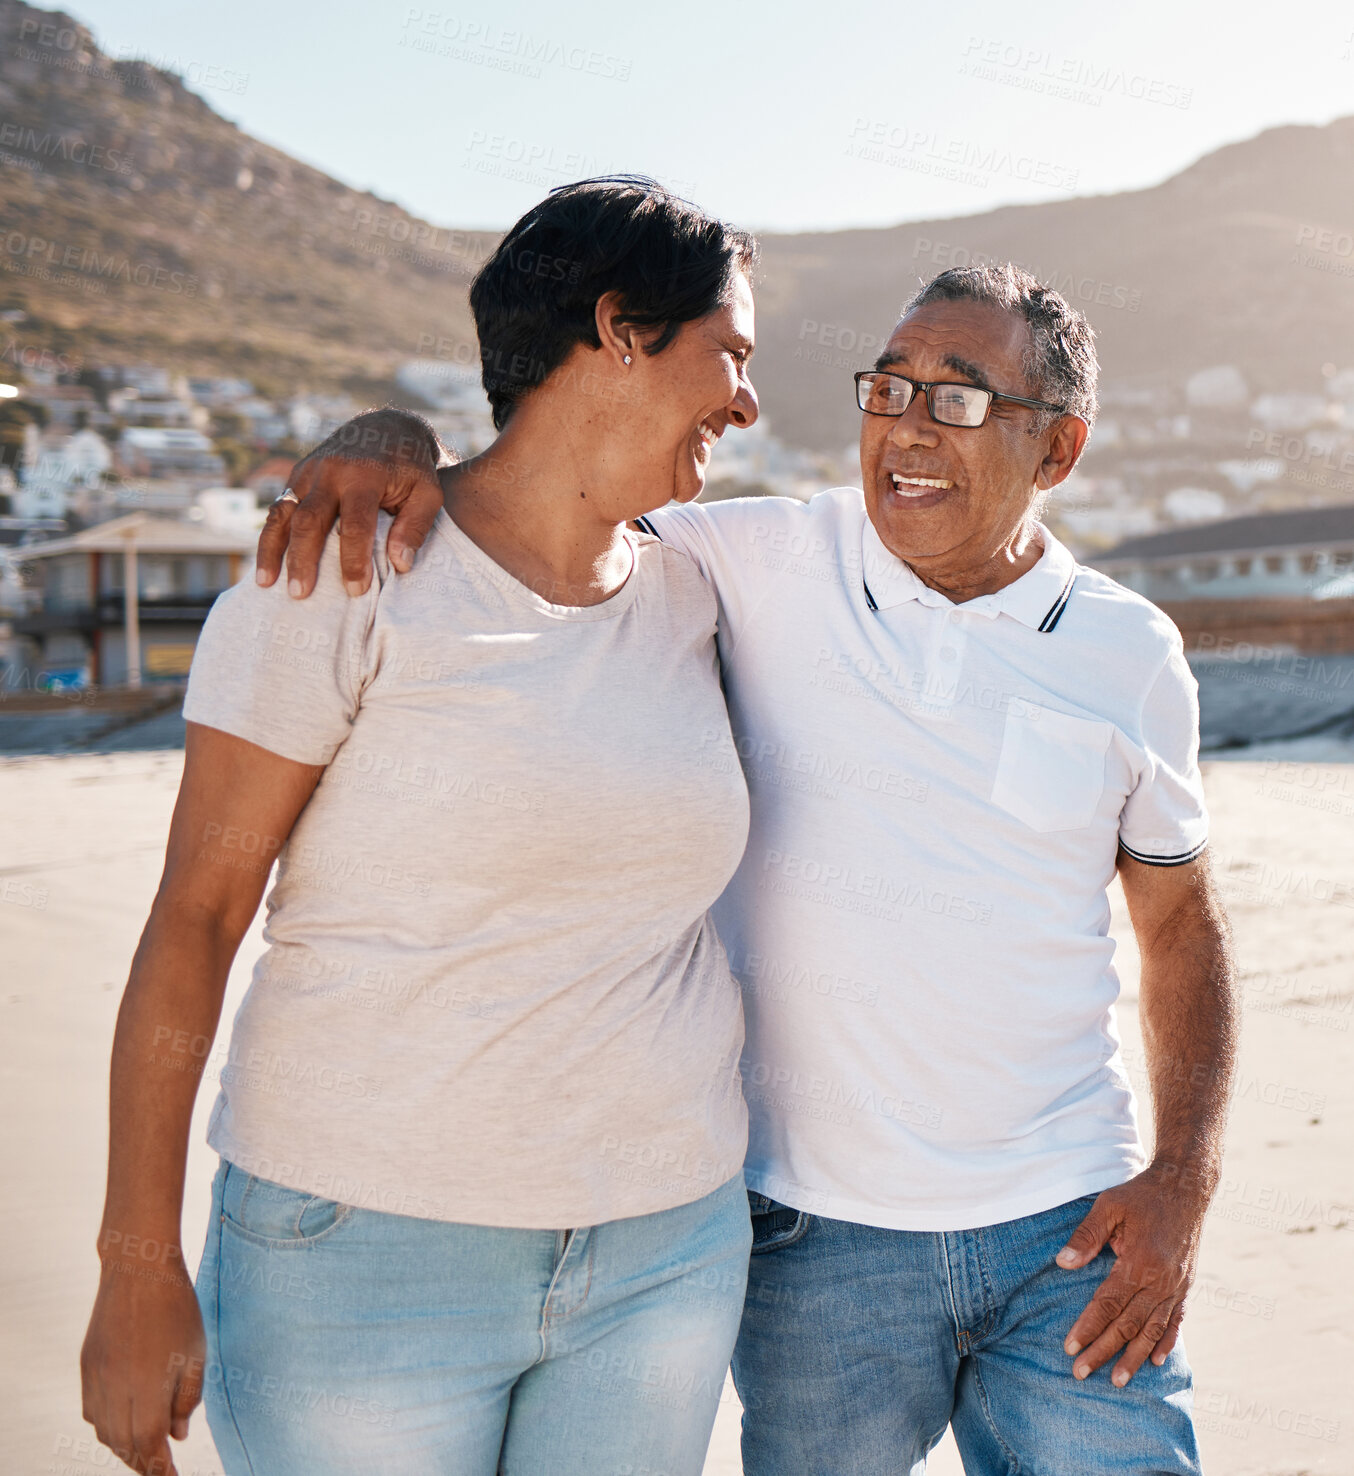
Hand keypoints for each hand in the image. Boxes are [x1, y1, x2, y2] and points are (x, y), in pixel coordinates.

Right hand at [81, 1258, 205, 1474]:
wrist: (138, 1270)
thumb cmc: (177, 1309)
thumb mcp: (195, 1354)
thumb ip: (187, 1400)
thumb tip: (176, 1437)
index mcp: (147, 1390)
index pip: (150, 1447)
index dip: (160, 1470)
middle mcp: (115, 1391)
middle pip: (125, 1445)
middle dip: (143, 1462)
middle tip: (161, 1469)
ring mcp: (96, 1380)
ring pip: (104, 1432)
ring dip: (124, 1447)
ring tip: (144, 1450)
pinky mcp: (87, 1367)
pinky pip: (92, 1411)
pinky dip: (107, 1426)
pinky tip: (122, 1423)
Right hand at [255, 408, 446, 598]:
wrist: (388, 427)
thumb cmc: (412, 468)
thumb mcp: (428, 493)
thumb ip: (415, 527)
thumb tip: (399, 563)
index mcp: (364, 476)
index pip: (355, 524)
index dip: (354, 559)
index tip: (356, 590)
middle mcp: (330, 472)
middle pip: (309, 520)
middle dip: (302, 559)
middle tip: (300, 594)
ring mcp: (308, 473)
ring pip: (282, 513)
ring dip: (272, 550)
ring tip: (265, 584)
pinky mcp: (297, 477)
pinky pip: (277, 510)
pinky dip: (268, 538)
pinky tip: (265, 568)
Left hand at [1056, 1163, 1209, 1387]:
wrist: (1185, 1187)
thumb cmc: (1141, 1194)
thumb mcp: (1109, 1206)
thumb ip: (1087, 1236)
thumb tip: (1063, 1262)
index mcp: (1140, 1262)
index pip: (1108, 1304)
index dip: (1088, 1328)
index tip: (1070, 1348)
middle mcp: (1161, 1281)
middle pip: (1128, 1325)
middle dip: (1104, 1351)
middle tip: (1081, 1373)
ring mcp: (1177, 1286)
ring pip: (1152, 1330)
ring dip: (1134, 1357)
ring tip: (1118, 1380)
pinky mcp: (1186, 1285)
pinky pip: (1176, 1320)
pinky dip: (1166, 1342)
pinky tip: (1155, 1360)